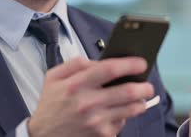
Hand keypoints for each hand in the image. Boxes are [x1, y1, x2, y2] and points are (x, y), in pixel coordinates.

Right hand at [28, 57, 154, 136]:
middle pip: (128, 91)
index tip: (141, 63)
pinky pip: (122, 122)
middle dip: (144, 86)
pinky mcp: (101, 135)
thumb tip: (99, 61)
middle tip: (147, 84)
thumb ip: (76, 63)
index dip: (130, 64)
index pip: (110, 69)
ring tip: (140, 97)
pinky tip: (118, 112)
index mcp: (76, 85)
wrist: (43, 135)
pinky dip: (124, 116)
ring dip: (140, 102)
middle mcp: (88, 103)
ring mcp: (96, 122)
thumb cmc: (51, 104)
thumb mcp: (54, 76)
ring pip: (131, 109)